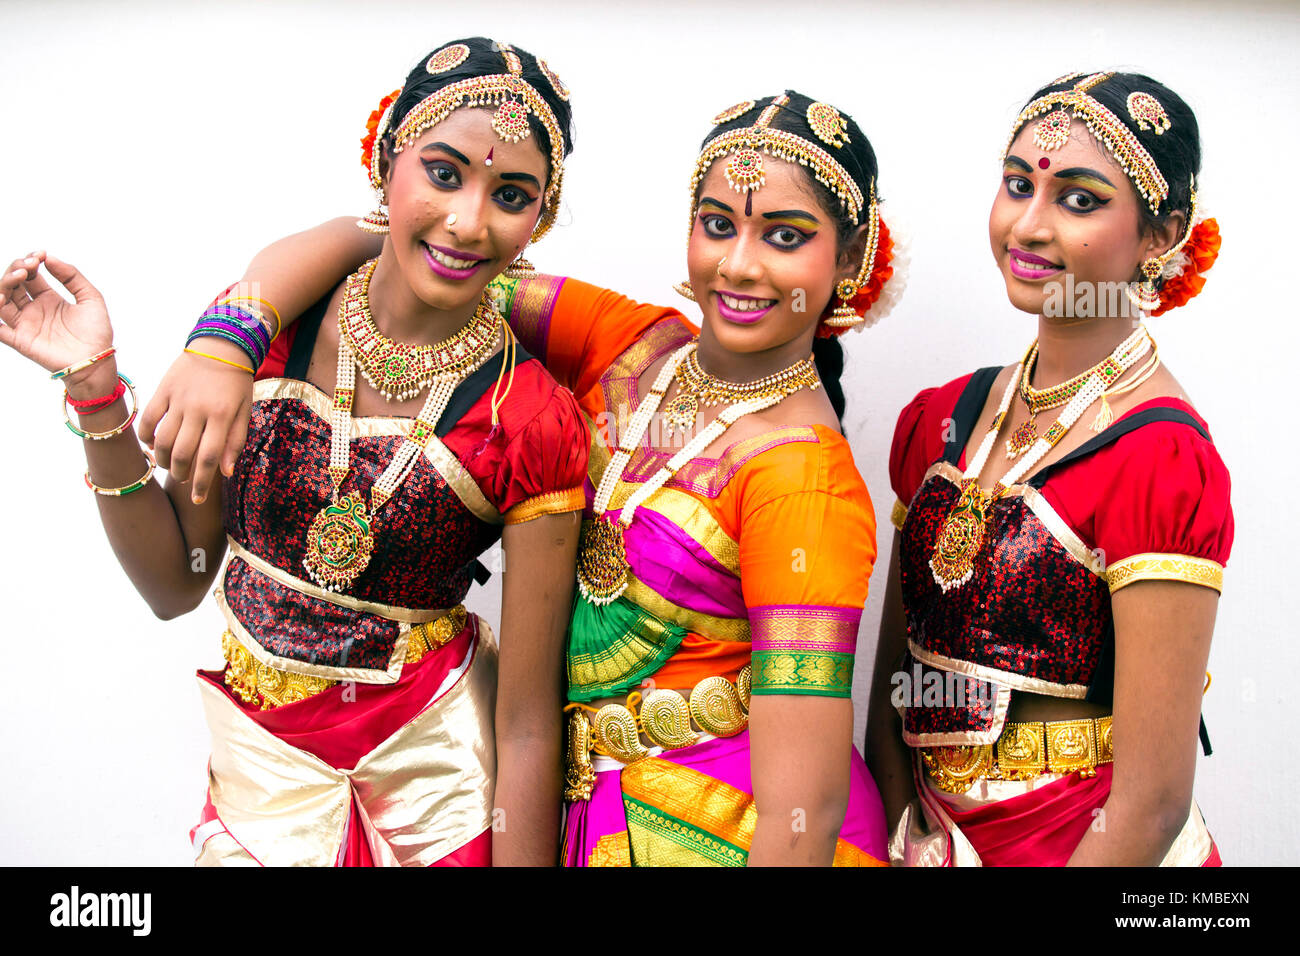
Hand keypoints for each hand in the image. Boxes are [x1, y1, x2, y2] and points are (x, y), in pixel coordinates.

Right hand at [0, 252, 113, 376]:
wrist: (97, 360)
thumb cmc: (97, 333)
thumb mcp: (91, 297)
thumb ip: (72, 276)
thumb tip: (50, 258)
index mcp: (49, 299)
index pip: (29, 275)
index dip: (30, 262)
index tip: (40, 255)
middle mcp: (34, 310)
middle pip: (13, 283)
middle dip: (17, 268)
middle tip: (30, 264)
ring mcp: (25, 324)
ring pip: (2, 299)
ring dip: (5, 283)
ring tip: (19, 274)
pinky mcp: (20, 340)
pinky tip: (1, 299)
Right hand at [139, 343, 253, 502]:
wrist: (221, 345)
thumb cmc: (236, 383)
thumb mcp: (245, 411)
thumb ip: (235, 441)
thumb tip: (225, 473)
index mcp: (222, 416)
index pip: (209, 459)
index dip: (202, 484)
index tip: (197, 500)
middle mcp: (198, 410)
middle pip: (184, 453)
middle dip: (181, 475)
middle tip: (183, 480)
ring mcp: (178, 399)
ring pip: (163, 440)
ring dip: (163, 460)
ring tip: (169, 466)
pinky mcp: (163, 389)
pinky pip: (148, 418)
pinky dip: (145, 436)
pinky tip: (152, 445)